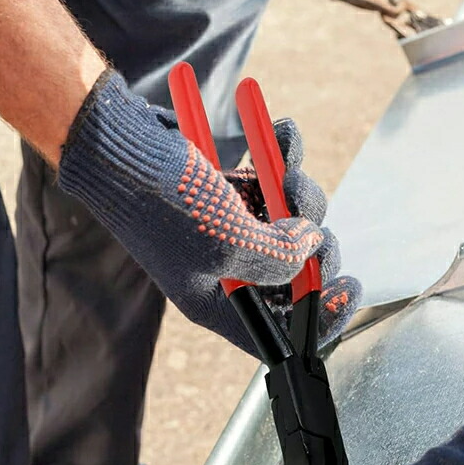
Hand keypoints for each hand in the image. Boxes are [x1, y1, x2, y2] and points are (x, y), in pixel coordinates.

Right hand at [58, 69, 360, 356]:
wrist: (116, 143)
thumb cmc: (162, 201)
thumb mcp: (225, 242)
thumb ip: (278, 257)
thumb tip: (313, 244)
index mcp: (219, 303)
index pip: (280, 331)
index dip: (321, 317)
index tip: (348, 288)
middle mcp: (227, 272)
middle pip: (295, 276)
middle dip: (315, 249)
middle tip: (315, 226)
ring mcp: (231, 230)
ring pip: (292, 225)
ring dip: (302, 195)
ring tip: (288, 173)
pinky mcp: (230, 192)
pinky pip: (272, 180)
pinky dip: (285, 155)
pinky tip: (283, 133)